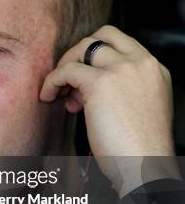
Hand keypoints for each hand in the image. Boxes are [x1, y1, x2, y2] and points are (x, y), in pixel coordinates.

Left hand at [40, 25, 177, 194]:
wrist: (145, 167)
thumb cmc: (138, 149)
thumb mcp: (136, 108)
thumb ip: (118, 90)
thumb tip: (83, 88)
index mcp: (154, 69)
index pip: (120, 42)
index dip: (95, 57)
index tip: (83, 80)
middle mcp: (142, 64)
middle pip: (101, 36)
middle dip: (79, 54)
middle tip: (68, 80)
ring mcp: (123, 70)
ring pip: (83, 48)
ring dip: (65, 67)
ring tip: (59, 93)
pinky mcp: (101, 83)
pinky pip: (66, 70)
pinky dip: (52, 82)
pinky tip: (48, 97)